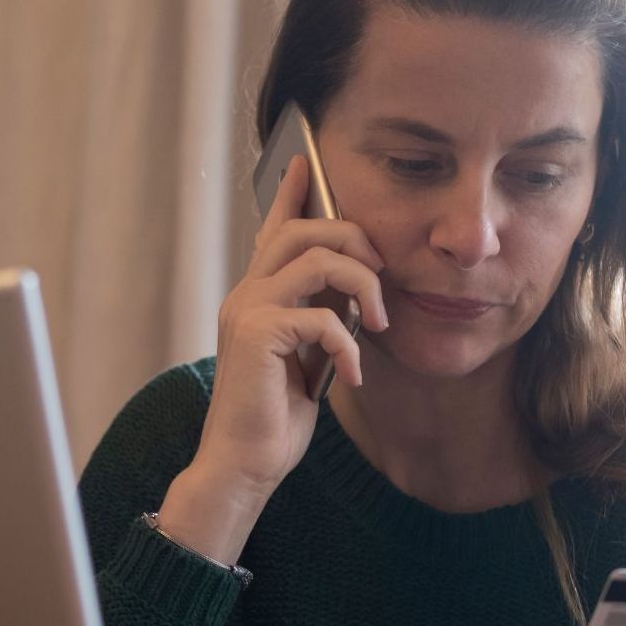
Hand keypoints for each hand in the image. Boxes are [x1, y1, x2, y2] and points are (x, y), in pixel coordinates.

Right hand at [194, 152, 388, 499]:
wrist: (245, 462)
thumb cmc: (275, 415)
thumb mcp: (305, 359)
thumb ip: (318, 320)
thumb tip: (353, 296)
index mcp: (257, 295)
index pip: (274, 230)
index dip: (292, 195)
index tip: (308, 162)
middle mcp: (246, 293)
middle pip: (303, 230)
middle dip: (353, 239)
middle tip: (381, 273)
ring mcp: (248, 310)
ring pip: (316, 258)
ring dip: (362, 286)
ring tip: (377, 323)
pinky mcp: (257, 335)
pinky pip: (321, 317)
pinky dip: (349, 346)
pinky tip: (353, 376)